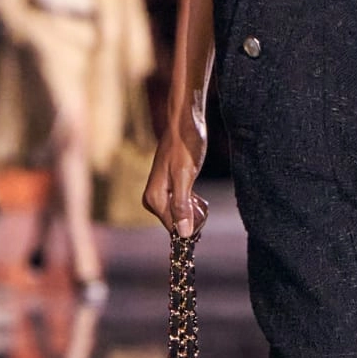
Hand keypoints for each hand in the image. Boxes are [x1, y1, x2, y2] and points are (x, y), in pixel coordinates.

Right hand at [143, 106, 208, 237]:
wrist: (185, 124)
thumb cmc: (186, 146)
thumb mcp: (185, 175)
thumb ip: (182, 205)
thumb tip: (183, 233)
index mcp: (154, 198)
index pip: (173, 228)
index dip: (190, 227)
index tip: (203, 214)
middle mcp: (153, 198)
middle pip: (177, 224)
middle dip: (193, 217)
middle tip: (202, 200)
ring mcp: (160, 194)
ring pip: (181, 216)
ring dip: (194, 210)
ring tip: (199, 195)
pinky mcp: (169, 188)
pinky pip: (182, 206)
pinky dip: (193, 204)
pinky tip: (197, 194)